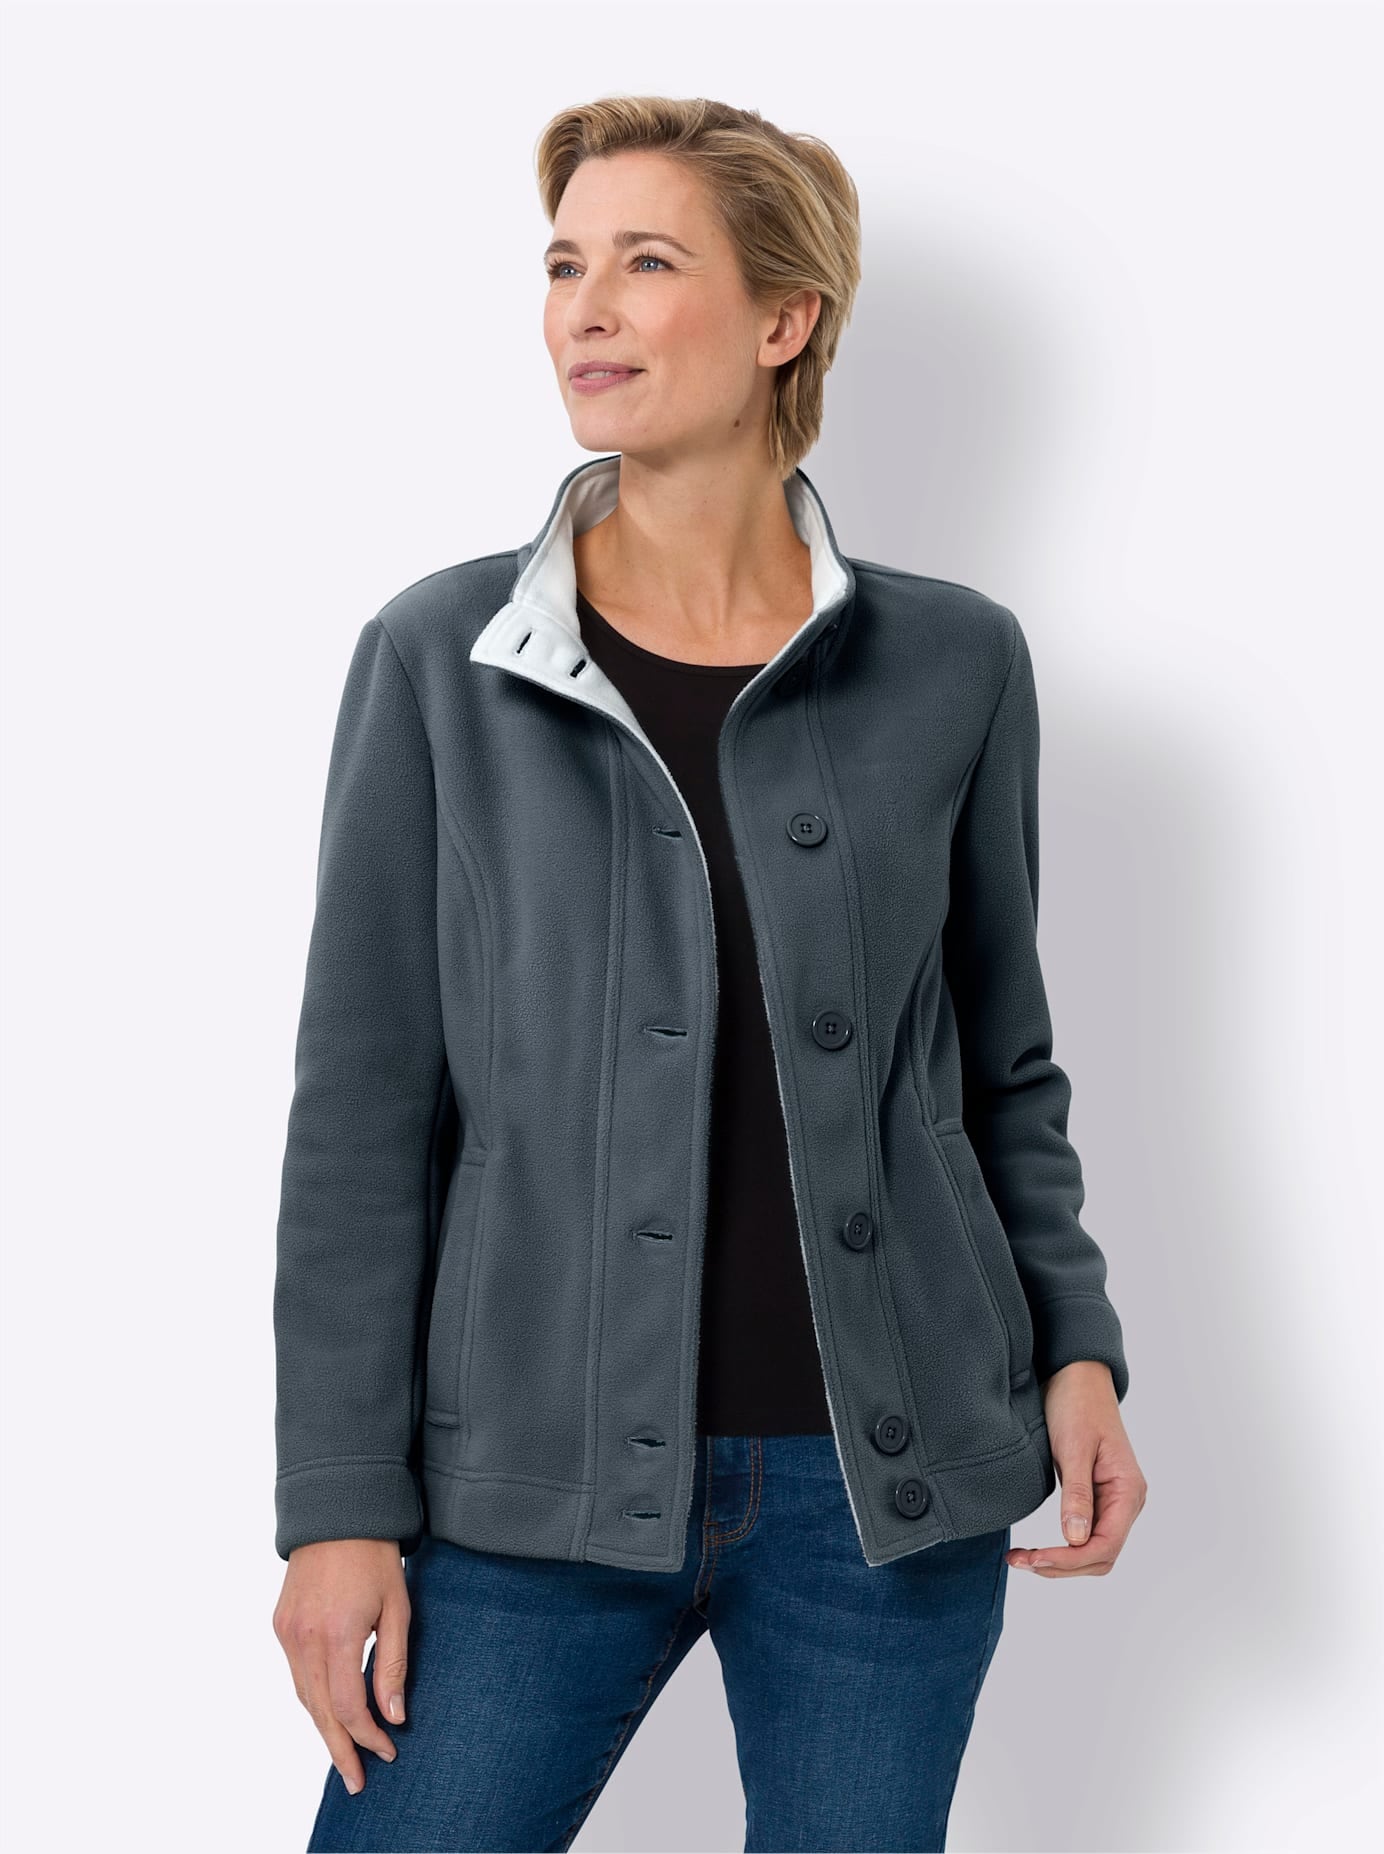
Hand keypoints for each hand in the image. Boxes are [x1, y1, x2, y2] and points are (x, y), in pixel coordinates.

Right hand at [272, 1538, 410, 1794]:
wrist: (336, 1511)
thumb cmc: (375, 1556)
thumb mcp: (398, 1607)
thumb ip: (393, 1664)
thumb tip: (393, 1716)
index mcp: (338, 1635)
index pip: (349, 1707)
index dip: (368, 1736)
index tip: (389, 1750)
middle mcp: (305, 1639)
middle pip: (320, 1713)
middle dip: (340, 1750)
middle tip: (356, 1782)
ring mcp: (287, 1632)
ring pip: (304, 1697)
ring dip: (324, 1728)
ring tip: (344, 1755)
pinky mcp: (280, 1625)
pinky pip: (295, 1674)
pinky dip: (312, 1698)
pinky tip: (328, 1712)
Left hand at [1007, 1361, 1146, 1576]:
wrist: (1075, 1376)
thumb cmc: (1077, 1404)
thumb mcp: (1074, 1447)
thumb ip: (1077, 1493)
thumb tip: (1076, 1539)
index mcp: (1127, 1490)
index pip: (1105, 1545)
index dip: (1070, 1559)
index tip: (1034, 1558)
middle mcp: (1125, 1501)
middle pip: (1100, 1556)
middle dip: (1061, 1565)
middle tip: (1020, 1561)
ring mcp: (1112, 1501)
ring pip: (1092, 1551)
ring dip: (1060, 1562)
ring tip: (1022, 1559)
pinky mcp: (1094, 1496)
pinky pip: (1084, 1535)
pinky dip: (1062, 1548)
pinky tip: (1038, 1548)